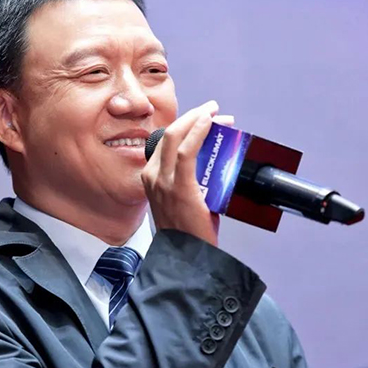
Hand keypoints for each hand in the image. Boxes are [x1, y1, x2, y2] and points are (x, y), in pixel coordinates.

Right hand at [141, 100, 233, 246]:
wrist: (187, 257)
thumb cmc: (188, 231)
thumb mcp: (180, 199)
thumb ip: (188, 180)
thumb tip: (213, 163)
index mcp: (151, 177)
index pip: (165, 141)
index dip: (186, 125)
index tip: (206, 119)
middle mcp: (152, 177)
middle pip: (169, 133)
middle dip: (193, 117)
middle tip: (213, 111)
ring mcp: (163, 182)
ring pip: (176, 137)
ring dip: (198, 119)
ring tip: (216, 113)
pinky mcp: (178, 188)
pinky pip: (186, 151)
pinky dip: (198, 132)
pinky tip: (209, 123)